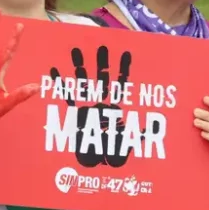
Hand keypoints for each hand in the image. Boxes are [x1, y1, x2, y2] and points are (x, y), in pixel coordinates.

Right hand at [49, 45, 132, 167]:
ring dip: (80, 68)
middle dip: (102, 63)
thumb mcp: (131, 143)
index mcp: (117, 107)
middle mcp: (102, 103)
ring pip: (84, 84)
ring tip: (76, 51)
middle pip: (102, 79)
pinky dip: (62, 85)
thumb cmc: (115, 153)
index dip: (123, 69)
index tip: (126, 52)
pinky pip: (67, 97)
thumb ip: (140, 134)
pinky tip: (55, 70)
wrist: (97, 163)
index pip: (121, 84)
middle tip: (101, 46)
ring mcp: (87, 107)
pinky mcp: (74, 114)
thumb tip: (153, 128)